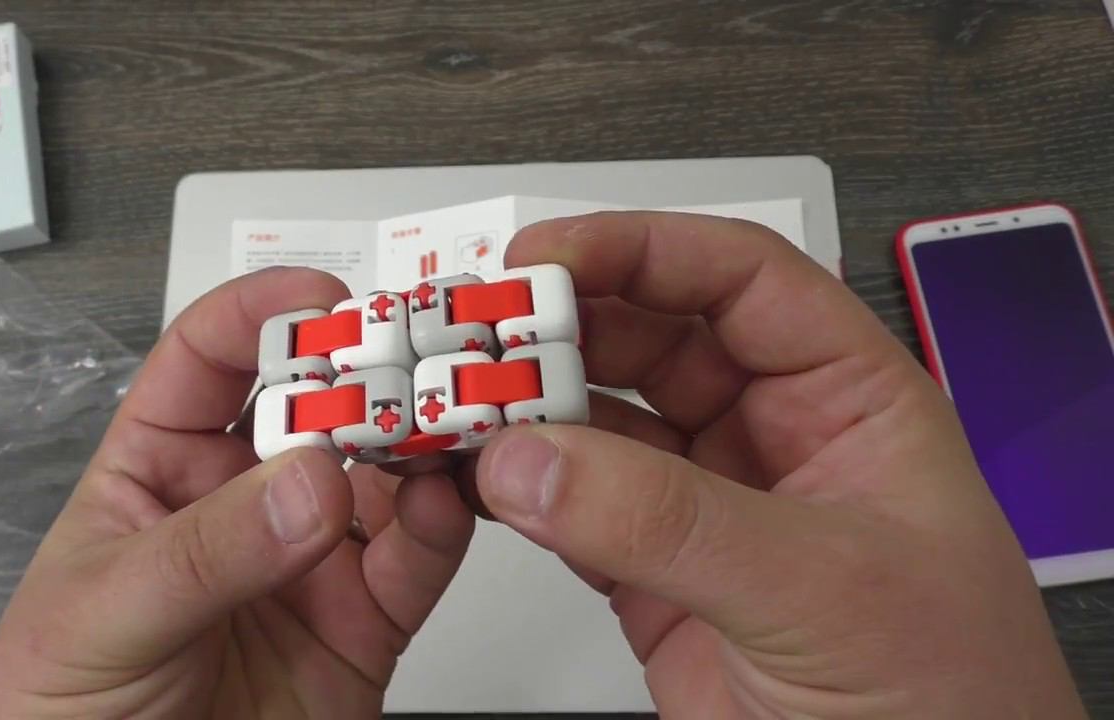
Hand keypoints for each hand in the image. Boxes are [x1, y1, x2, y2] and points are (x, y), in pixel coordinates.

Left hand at [0, 269, 473, 718]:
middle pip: (316, 408)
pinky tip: (447, 500)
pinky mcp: (364, 625)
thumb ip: (207, 551)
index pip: (208, 364)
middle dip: (364, 372)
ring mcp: (310, 562)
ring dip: (421, 440)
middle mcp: (245, 505)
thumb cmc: (61, 714)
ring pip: (382, 476)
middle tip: (408, 357)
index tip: (318, 298)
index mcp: (161, 473)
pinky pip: (418, 560)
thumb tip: (310, 481)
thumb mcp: (104, 616)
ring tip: (447, 422)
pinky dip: (445, 524)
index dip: (260, 314)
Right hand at [471, 213, 1084, 717]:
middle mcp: (773, 441)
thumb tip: (537, 459)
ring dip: (531, 410)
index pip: (739, 282)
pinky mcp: (653, 580)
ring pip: (601, 422)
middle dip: (566, 326)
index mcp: (849, 401)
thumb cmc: (952, 700)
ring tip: (463, 407)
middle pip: (653, 339)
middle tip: (483, 334)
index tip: (549, 256)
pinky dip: (519, 491)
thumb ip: (672, 520)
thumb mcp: (823, 585)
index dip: (642, 251)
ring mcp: (706, 510)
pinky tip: (482, 479)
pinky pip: (571, 507)